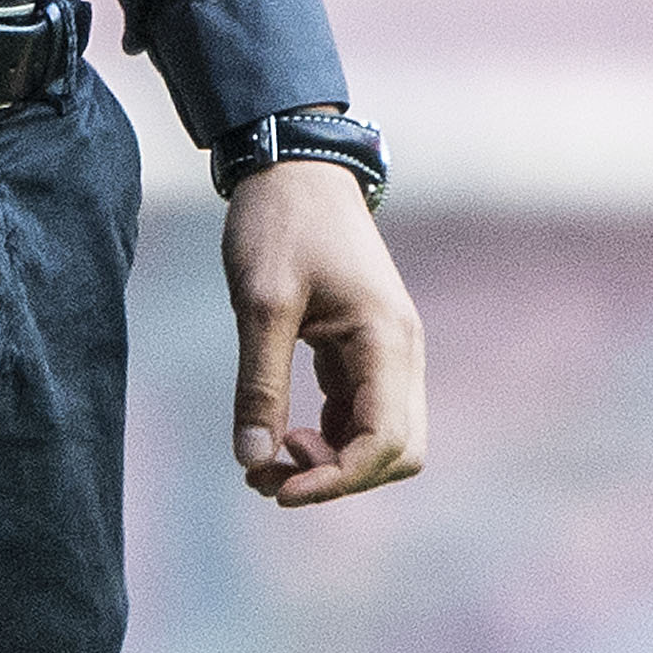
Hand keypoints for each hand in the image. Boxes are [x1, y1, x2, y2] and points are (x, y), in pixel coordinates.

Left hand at [222, 159, 427, 507]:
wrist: (293, 166)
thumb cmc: (280, 224)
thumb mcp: (261, 302)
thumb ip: (259, 383)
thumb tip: (252, 460)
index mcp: (386, 340)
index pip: (386, 443)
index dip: (336, 480)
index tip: (276, 486)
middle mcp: (400, 351)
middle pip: (398, 451)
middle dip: (338, 477)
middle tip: (269, 474)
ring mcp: (386, 350)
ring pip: (381, 437)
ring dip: (330, 461)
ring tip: (265, 461)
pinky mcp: (364, 347)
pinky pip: (360, 412)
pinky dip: (327, 435)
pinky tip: (281, 431)